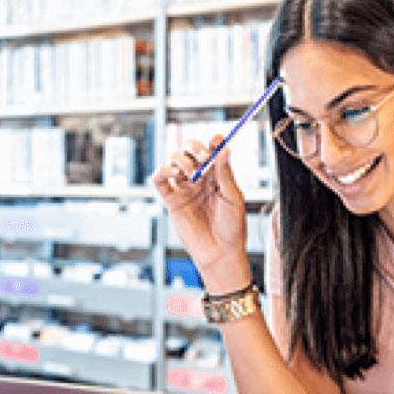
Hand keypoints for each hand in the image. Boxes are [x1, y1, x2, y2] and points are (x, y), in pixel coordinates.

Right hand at [152, 135, 247, 285]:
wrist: (220, 253)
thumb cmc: (232, 228)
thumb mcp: (233, 198)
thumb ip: (225, 173)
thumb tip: (224, 148)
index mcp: (218, 176)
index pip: (212, 150)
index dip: (212, 142)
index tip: (215, 140)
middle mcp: (201, 179)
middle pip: (190, 151)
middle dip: (194, 147)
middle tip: (202, 157)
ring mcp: (185, 189)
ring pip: (174, 161)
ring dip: (181, 160)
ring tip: (193, 174)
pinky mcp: (172, 201)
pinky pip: (160, 180)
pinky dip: (162, 171)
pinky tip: (173, 174)